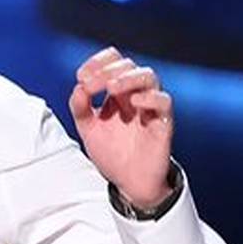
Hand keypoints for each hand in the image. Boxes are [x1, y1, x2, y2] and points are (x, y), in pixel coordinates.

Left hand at [68, 47, 173, 207]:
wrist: (129, 182)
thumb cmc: (112, 152)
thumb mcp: (88, 129)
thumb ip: (80, 107)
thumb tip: (78, 88)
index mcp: (117, 92)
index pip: (113, 62)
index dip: (98, 62)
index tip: (81, 76)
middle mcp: (134, 94)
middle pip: (128, 65)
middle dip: (107, 71)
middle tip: (91, 85)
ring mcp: (149, 106)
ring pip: (149, 76)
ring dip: (128, 77)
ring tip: (111, 88)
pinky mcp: (162, 122)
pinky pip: (164, 101)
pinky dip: (149, 97)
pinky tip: (134, 102)